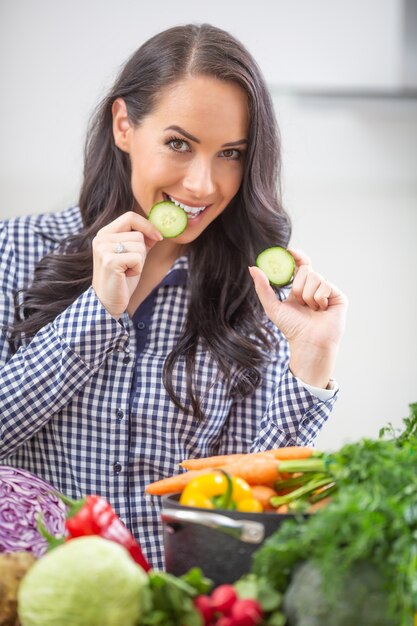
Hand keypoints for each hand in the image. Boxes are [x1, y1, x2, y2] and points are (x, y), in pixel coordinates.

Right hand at [92, 211, 162, 318]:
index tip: (158, 237)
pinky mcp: (109, 261)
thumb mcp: (132, 256)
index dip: (147, 225)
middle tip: (130, 265)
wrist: (108, 302)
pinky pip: (137, 258)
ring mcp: (103, 249)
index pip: (129, 217)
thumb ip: (141, 241)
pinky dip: (137, 269)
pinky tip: (125, 276)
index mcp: (105, 234)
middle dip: (142, 252)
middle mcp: (101, 239)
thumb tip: (156, 231)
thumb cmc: (121, 280)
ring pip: (139, 246)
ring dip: (139, 262)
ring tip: (126, 271)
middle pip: (138, 234)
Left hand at [249, 248, 347, 387]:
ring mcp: (327, 291)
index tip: (288, 251)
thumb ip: (262, 287)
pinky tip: (321, 310)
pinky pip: (326, 285)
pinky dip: (319, 299)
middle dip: (298, 286)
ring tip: (311, 310)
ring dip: (308, 296)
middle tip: (299, 302)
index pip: (299, 264)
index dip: (295, 255)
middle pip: (306, 269)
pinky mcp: (338, 296)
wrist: (308, 342)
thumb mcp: (273, 306)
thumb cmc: (292, 327)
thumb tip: (252, 268)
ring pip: (315, 277)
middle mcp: (314, 286)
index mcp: (300, 287)